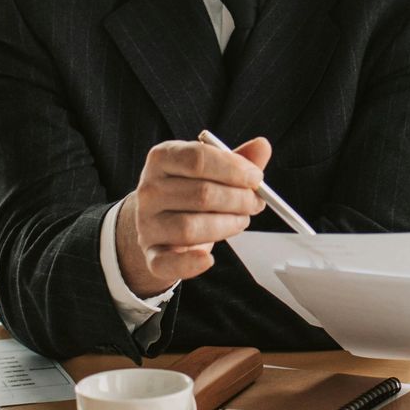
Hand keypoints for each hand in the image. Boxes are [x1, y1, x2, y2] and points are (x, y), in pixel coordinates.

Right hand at [115, 137, 270, 297]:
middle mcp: (149, 189)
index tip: (256, 178)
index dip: (233, 169)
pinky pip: (167, 262)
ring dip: (226, 225)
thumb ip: (236, 159)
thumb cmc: (188, 190)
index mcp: (162, 158)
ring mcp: (147, 223)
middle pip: (200, 194)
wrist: (159, 220)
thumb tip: (262, 146)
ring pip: (190, 228)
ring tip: (241, 221)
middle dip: (238, 199)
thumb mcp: (210, 169)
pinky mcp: (151, 253)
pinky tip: (208, 258)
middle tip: (256, 203)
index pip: (197, 159)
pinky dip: (190, 264)